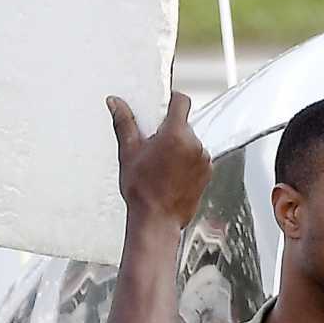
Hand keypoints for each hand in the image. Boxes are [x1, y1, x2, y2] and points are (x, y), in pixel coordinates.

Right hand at [108, 90, 210, 228]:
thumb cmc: (143, 193)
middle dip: (170, 131)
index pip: (181, 102)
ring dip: (180, 148)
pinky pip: (197, 160)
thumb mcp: (128, 153)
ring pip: (191, 143)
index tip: (165, 106)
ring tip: (163, 165)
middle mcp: (194, 145)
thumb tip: (116, 104)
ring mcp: (203, 161)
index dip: (172, 101)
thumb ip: (124, 123)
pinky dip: (187, 163)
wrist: (156, 221)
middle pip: (184, 125)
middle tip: (155, 146)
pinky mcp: (207, 175)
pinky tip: (172, 175)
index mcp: (176, 135)